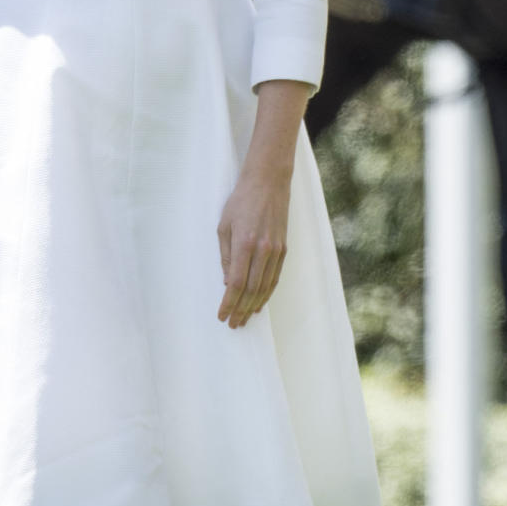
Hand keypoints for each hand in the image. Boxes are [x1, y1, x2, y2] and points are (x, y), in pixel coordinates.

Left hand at [217, 167, 289, 328]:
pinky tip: (259, 303)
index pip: (236, 283)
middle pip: (251, 290)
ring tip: (245, 319)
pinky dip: (267, 293)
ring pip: (265, 287)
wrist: (268, 182)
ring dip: (254, 306)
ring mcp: (276, 250)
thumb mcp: (224, 226)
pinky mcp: (284, 249)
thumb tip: (226, 282)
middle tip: (233, 323)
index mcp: (244, 244)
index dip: (229, 303)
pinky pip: (275, 278)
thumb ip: (226, 256)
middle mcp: (262, 250)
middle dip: (240, 309)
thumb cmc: (241, 201)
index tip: (222, 316)